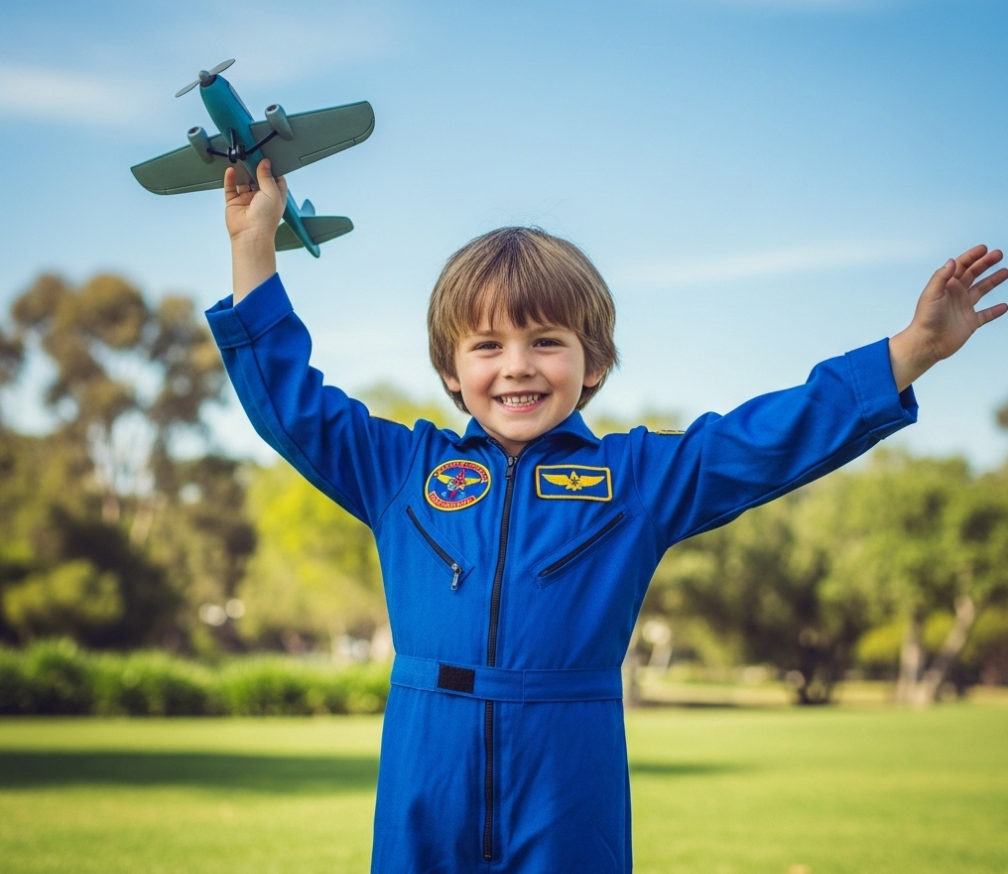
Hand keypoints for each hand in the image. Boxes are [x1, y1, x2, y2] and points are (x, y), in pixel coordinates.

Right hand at [224, 159, 287, 243]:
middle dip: (255, 167)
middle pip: (257, 178)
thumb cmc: (266, 220)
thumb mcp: (272, 193)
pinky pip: (231, 187)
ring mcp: (247, 199)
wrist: (250, 234)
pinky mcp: (234, 202)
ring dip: (242, 172)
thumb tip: (265, 163)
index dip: (272, 168)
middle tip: (252, 155)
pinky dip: (230, 178)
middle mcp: (261, 198)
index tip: (267, 157)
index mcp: (275, 197)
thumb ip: (267, 176)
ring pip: (243, 181)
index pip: (275, 179)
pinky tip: (231, 171)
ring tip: (241, 160)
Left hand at [888, 245, 1007, 391]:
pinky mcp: (970, 322)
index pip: (961, 267)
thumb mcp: (931, 294)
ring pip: (981, 290)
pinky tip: (1004, 306)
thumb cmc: (925, 320)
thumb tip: (952, 261)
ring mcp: (964, 308)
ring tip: (1005, 272)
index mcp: (946, 287)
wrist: (927, 343)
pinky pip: (986, 315)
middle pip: (973, 275)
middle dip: (985, 264)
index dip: (972, 257)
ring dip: (993, 281)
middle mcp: (956, 295)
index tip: (984, 248)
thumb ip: (941, 277)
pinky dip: (995, 311)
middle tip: (998, 254)